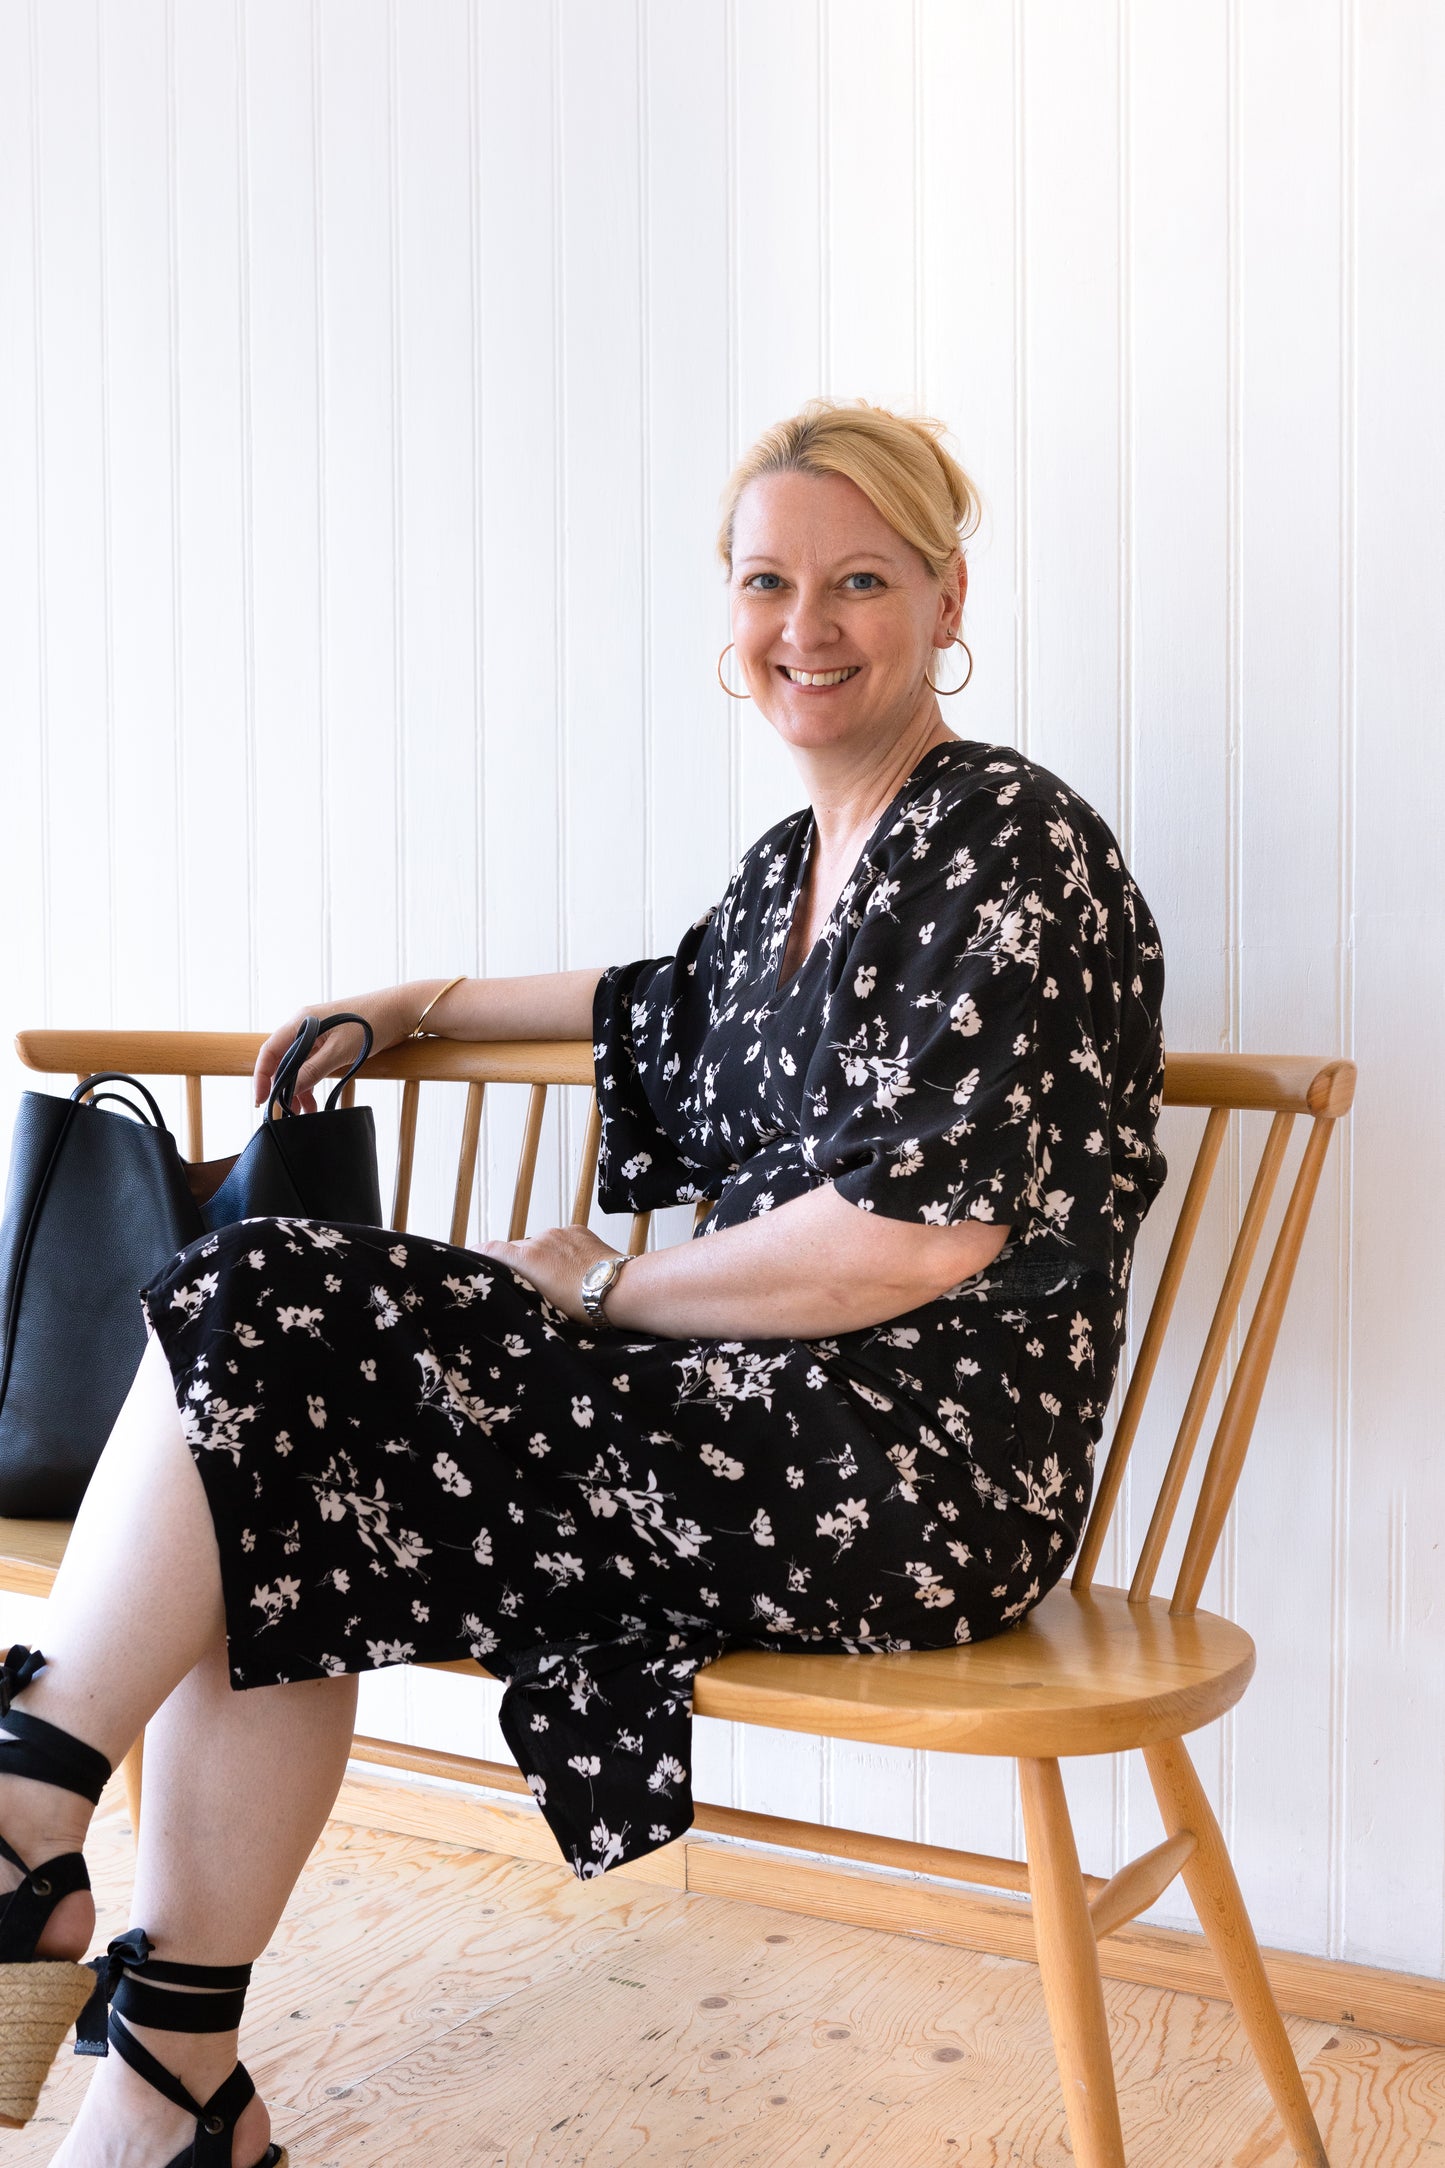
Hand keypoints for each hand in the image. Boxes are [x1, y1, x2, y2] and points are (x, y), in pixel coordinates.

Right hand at [253, 985, 423, 1110]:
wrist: (401, 1011)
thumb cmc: (371, 1023)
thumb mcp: (340, 1051)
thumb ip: (313, 1070)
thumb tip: (289, 1089)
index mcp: (301, 1022)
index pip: (270, 1051)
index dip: (261, 1076)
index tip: (261, 1100)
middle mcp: (304, 1026)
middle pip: (282, 1060)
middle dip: (281, 1087)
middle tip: (284, 1112)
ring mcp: (317, 1034)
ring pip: (297, 1065)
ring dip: (297, 1088)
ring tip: (301, 1112)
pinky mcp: (330, 1042)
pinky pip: (311, 1064)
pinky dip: (310, 1082)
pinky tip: (313, 1101)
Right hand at [477, 1225, 622, 1324]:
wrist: (618, 1288)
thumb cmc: (582, 1304)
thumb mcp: (543, 1304)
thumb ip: (522, 1289)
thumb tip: (512, 1287)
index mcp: (527, 1259)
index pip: (492, 1250)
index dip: (479, 1253)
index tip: (471, 1255)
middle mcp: (540, 1240)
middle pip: (518, 1249)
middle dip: (518, 1262)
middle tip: (527, 1282)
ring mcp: (560, 1233)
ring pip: (541, 1243)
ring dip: (542, 1256)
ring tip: (557, 1278)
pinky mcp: (577, 1230)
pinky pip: (561, 1239)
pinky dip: (561, 1249)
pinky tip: (573, 1266)